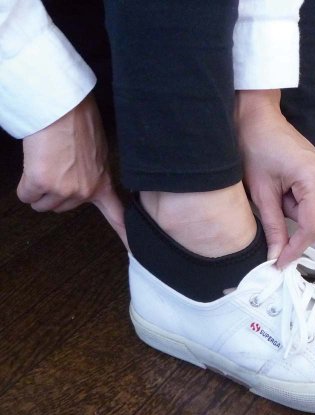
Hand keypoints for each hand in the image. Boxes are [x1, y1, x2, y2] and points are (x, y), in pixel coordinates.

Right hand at [18, 94, 127, 247]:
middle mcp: (85, 192)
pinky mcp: (41, 183)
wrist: (61, 109)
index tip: (132, 248)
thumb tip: (84, 182)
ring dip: (39, 189)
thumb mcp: (97, 154)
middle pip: (62, 208)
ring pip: (43, 204)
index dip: (123, 233)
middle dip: (56, 191)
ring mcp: (64, 189)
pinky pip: (26, 196)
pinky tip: (33, 165)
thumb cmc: (79, 125)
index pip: (118, 216)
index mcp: (103, 184)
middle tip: (57, 167)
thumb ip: (93, 174)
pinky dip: (25, 185)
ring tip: (45, 164)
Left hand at [236, 90, 314, 267]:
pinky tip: (282, 196)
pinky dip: (300, 208)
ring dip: (298, 220)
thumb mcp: (261, 193)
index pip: (313, 227)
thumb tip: (277, 255)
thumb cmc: (254, 148)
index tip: (281, 263)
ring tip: (274, 204)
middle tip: (279, 249)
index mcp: (313, 178)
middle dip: (300, 238)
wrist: (257, 118)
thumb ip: (273, 227)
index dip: (297, 249)